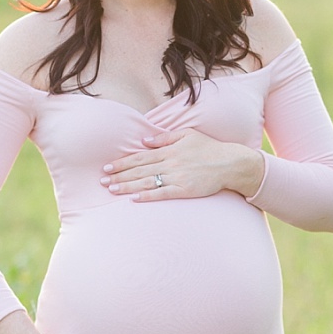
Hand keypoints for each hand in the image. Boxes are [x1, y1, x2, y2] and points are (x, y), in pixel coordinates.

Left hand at [100, 128, 261, 201]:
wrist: (231, 164)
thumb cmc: (210, 148)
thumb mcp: (188, 135)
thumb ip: (165, 138)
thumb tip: (145, 141)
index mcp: (169, 150)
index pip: (140, 157)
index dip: (122, 163)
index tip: (107, 167)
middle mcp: (171, 163)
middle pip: (139, 171)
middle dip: (119, 176)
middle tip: (102, 182)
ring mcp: (177, 177)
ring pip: (147, 182)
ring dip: (128, 186)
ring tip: (112, 190)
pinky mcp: (185, 190)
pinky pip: (163, 193)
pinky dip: (147, 196)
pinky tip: (134, 198)